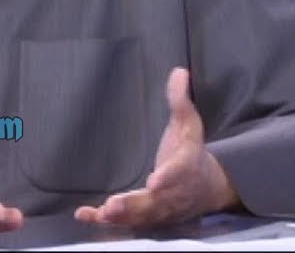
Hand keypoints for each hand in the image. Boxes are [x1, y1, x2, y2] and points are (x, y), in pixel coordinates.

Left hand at [74, 68, 239, 227]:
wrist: (209, 187)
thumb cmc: (191, 152)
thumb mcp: (189, 125)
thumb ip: (180, 101)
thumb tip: (179, 72)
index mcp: (185, 166)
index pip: (178, 172)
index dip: (168, 178)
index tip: (156, 180)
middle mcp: (173, 192)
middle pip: (156, 201)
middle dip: (136, 204)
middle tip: (115, 204)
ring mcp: (161, 208)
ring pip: (142, 216)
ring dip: (122, 216)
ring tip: (103, 213)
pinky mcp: (148, 217)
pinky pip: (128, 222)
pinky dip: (106, 222)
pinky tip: (86, 215)